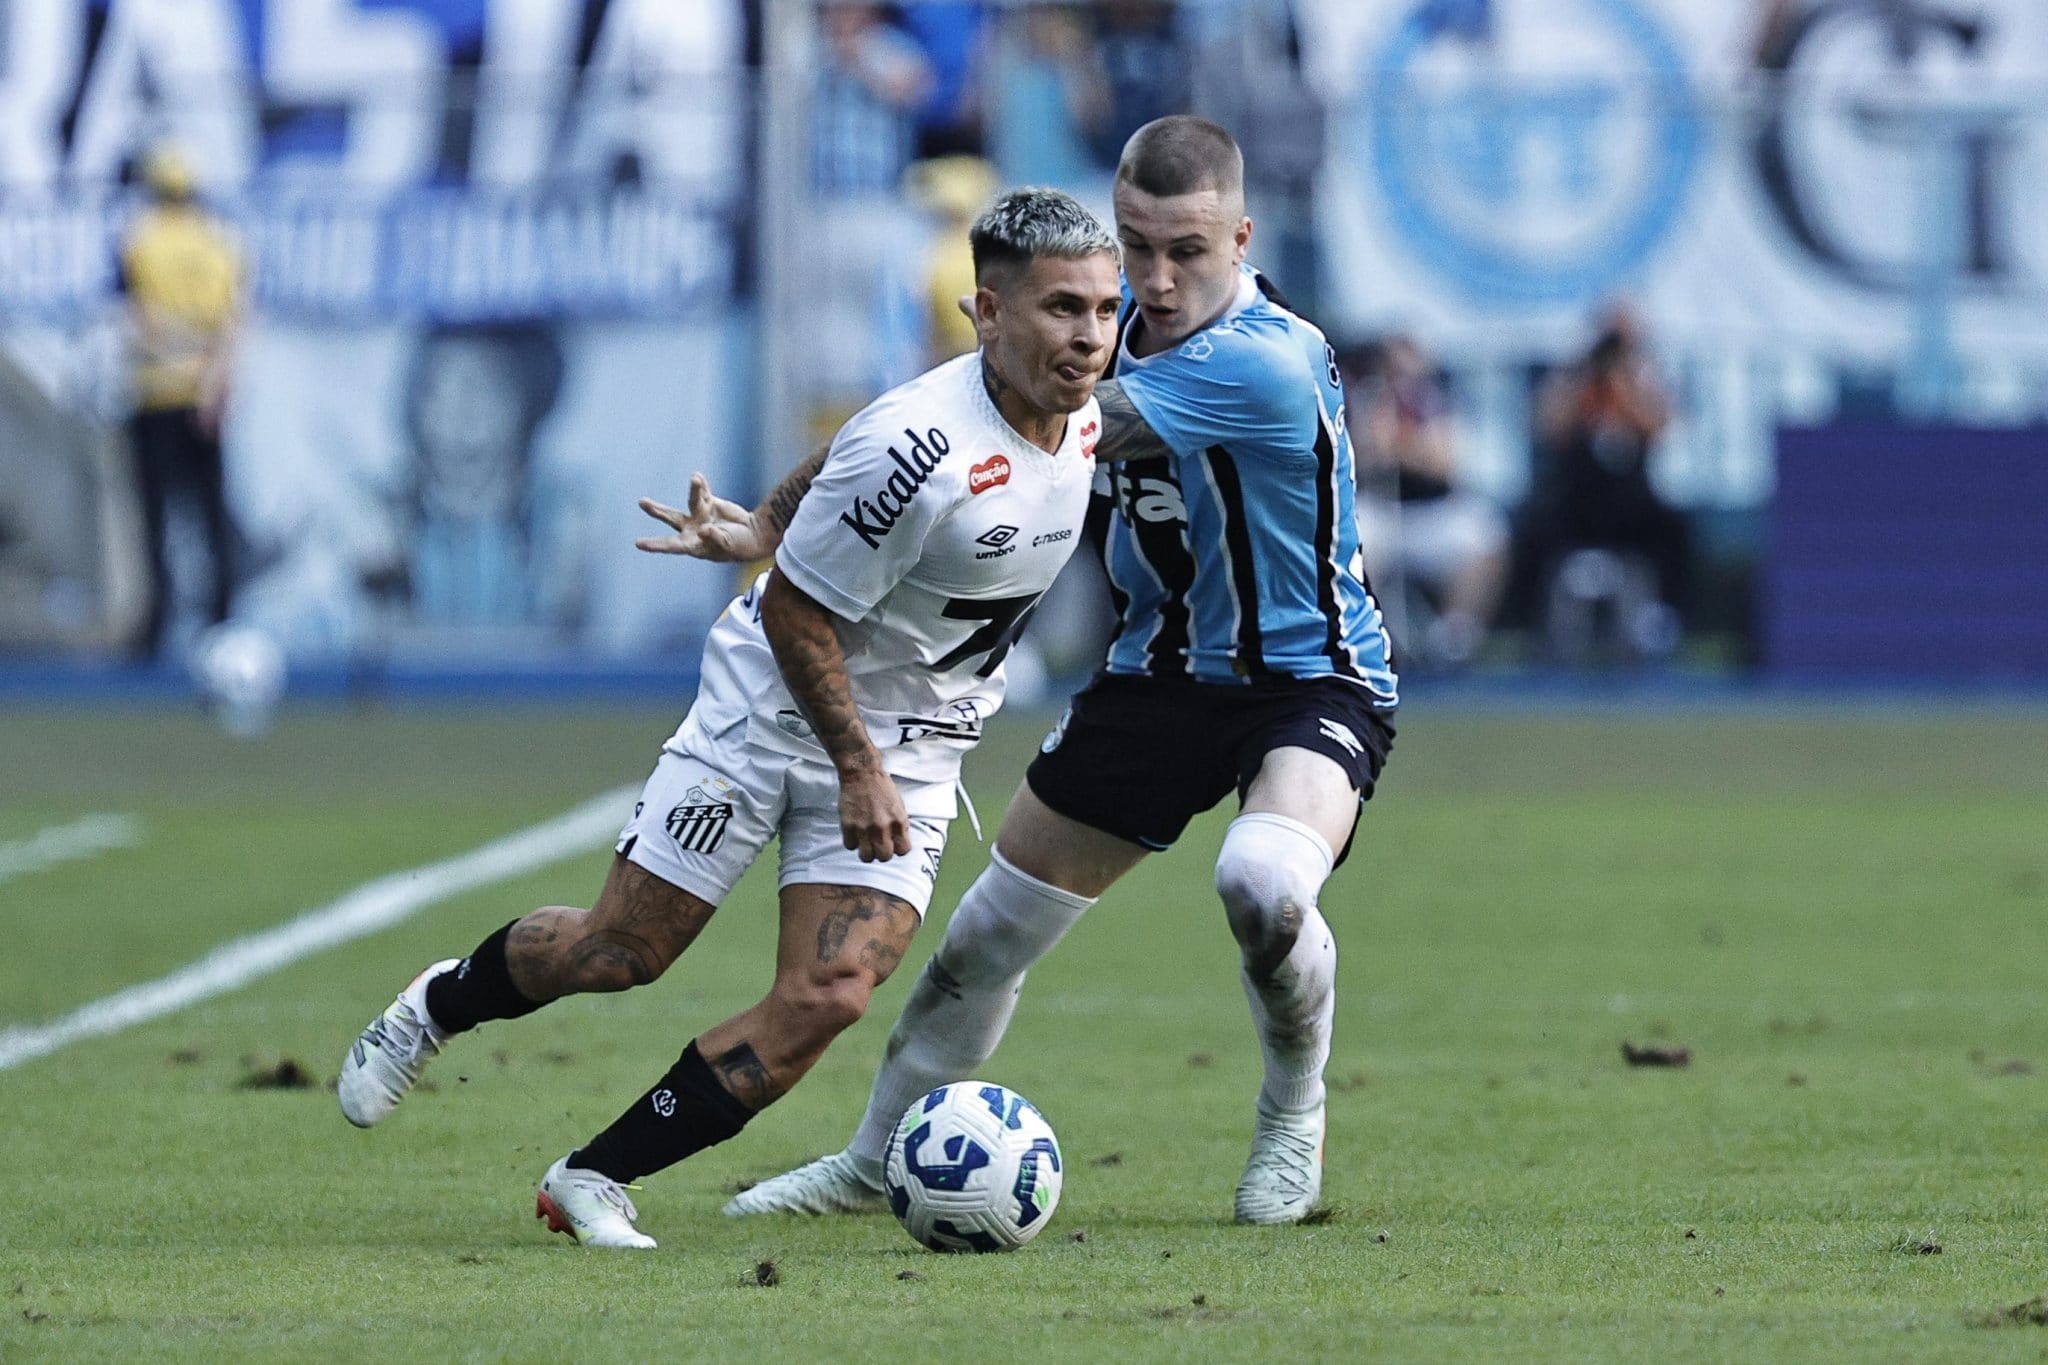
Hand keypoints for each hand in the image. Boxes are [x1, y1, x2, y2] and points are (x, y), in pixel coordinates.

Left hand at [635, 474, 767, 561]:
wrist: (755, 535)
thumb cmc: (740, 547)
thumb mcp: (728, 545)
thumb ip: (714, 538)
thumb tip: (702, 529)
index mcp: (693, 545)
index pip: (671, 545)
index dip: (655, 545)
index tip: (638, 544)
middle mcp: (693, 529)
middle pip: (672, 519)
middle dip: (657, 511)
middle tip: (642, 503)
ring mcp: (701, 516)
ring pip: (691, 500)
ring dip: (693, 489)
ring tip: (695, 479)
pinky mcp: (711, 504)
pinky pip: (703, 492)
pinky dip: (701, 485)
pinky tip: (698, 476)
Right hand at [837, 765, 910, 863]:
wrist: (862, 773)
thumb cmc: (882, 789)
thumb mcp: (899, 807)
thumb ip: (899, 826)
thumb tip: (898, 844)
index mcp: (898, 821)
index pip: (903, 850)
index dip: (897, 849)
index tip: (893, 844)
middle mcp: (882, 827)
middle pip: (884, 857)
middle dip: (881, 853)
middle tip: (877, 845)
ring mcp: (864, 827)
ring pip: (866, 857)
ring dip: (866, 852)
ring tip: (865, 842)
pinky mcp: (848, 825)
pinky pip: (850, 846)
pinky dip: (852, 841)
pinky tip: (854, 832)